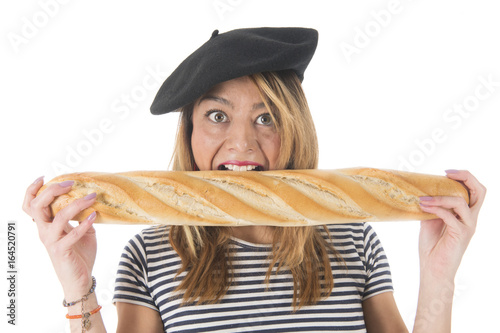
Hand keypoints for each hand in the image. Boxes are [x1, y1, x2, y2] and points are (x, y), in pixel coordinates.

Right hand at [22, 176, 97, 297]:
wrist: (81, 279)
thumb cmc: (79, 253)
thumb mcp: (82, 230)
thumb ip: (82, 216)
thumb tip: (93, 198)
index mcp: (46, 224)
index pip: (30, 205)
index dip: (32, 190)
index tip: (44, 177)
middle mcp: (44, 231)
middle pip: (37, 206)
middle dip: (52, 191)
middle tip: (71, 184)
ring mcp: (51, 241)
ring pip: (57, 216)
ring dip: (76, 204)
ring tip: (92, 197)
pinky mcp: (61, 250)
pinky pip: (72, 234)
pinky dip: (84, 223)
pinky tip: (94, 215)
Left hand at [418, 170, 485, 279]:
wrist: (433, 269)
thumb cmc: (432, 246)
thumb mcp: (429, 221)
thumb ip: (432, 207)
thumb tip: (421, 191)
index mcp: (465, 214)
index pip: (474, 190)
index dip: (464, 177)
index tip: (445, 173)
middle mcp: (471, 219)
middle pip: (480, 192)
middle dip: (466, 177)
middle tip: (446, 174)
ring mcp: (468, 227)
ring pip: (461, 202)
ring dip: (440, 197)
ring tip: (422, 199)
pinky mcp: (461, 235)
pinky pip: (450, 216)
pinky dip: (436, 209)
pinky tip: (423, 207)